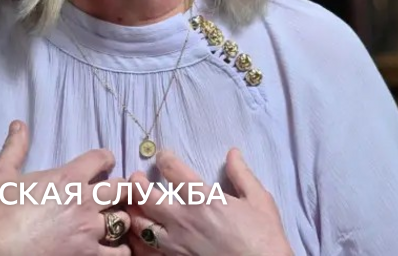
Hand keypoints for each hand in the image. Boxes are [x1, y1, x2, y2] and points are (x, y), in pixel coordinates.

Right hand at [0, 120, 131, 255]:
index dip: (106, 158)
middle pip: (122, 188)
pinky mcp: (89, 255)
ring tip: (113, 221)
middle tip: (114, 193)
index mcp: (68, 178)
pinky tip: (114, 247)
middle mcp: (85, 202)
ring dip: (120, 218)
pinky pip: (119, 252)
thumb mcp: (1, 175)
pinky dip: (120, 250)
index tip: (104, 163)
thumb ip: (14, 147)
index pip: (102, 158)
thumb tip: (19, 123)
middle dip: (121, 188)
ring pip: (123, 220)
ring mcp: (90, 231)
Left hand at [127, 148, 291, 255]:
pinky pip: (148, 251)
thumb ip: (241, 174)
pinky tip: (139, 236)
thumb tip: (232, 152)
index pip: (173, 170)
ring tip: (132, 205)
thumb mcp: (259, 199)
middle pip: (146, 197)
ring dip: (133, 212)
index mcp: (203, 199)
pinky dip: (139, 241)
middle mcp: (184, 219)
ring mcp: (177, 244)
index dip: (164, 158)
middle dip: (136, 183)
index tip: (162, 154)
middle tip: (135, 178)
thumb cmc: (265, 237)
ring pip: (141, 225)